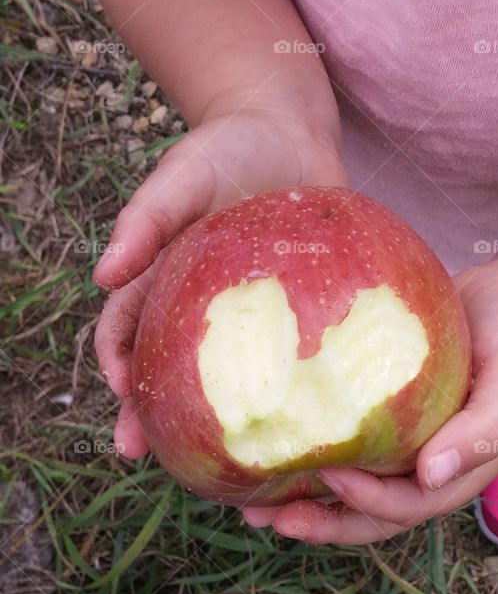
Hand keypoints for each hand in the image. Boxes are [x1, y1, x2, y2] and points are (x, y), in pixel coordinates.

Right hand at [94, 107, 345, 458]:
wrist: (291, 132)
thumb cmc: (228, 148)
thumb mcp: (184, 174)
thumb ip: (147, 218)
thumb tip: (103, 274)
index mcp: (160, 280)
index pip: (125, 332)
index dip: (119, 365)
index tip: (124, 396)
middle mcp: (197, 308)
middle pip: (169, 370)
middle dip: (153, 415)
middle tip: (150, 455)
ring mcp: (247, 318)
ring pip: (227, 380)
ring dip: (218, 422)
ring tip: (221, 461)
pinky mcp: (293, 316)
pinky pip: (287, 363)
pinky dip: (287, 397)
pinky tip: (298, 430)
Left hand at [243, 261, 497, 543]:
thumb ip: (480, 433)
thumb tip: (431, 475)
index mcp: (458, 471)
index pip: (407, 506)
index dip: (367, 502)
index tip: (330, 476)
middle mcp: (426, 464)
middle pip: (367, 511)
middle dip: (318, 521)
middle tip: (264, 517)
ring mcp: (405, 438)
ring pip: (349, 478)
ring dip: (302, 493)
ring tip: (248, 497)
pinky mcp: (385, 405)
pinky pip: (345, 432)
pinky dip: (312, 440)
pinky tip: (272, 433)